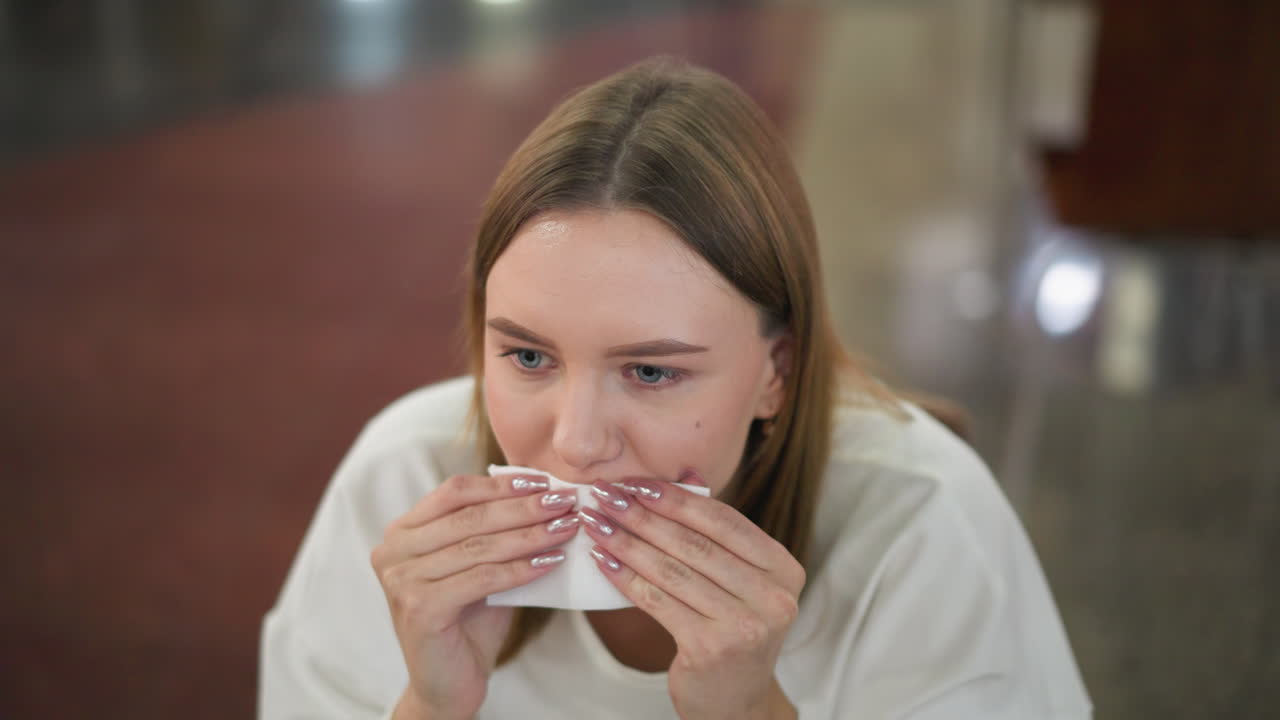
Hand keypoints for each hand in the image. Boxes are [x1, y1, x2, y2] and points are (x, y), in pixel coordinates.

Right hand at [370, 473, 580, 719]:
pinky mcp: (419, 608)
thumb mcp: (478, 566)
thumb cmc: (467, 621)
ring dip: (529, 534)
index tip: (545, 481)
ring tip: (567, 528)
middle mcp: (393, 551)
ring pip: (478, 546)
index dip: (501, 485)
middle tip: (565, 501)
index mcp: (403, 532)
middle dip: (524, 507)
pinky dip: (520, 569)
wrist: (448, 684)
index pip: (455, 492)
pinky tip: (551, 562)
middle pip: (469, 516)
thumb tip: (545, 493)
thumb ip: (494, 531)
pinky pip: (482, 578)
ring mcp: (401, 580)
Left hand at [582, 478, 804, 719]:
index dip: (676, 499)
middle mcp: (773, 596)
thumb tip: (686, 474)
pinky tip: (603, 560)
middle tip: (604, 496)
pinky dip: (626, 578)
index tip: (635, 482)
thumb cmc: (732, 630)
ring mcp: (745, 624)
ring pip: (672, 570)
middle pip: (695, 544)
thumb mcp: (738, 580)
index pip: (724, 521)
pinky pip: (658, 601)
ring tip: (595, 523)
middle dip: (643, 515)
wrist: (736, 700)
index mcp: (784, 569)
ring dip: (626, 542)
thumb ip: (717, 530)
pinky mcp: (711, 647)